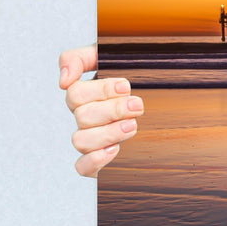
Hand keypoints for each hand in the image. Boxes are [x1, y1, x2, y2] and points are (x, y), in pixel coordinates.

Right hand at [59, 45, 143, 177]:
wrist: (163, 101)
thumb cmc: (136, 75)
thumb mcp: (111, 57)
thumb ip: (80, 58)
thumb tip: (63, 80)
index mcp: (86, 95)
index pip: (75, 94)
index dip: (100, 90)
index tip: (126, 86)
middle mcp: (86, 118)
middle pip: (82, 117)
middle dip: (113, 110)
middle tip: (137, 106)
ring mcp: (91, 140)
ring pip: (80, 141)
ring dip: (108, 133)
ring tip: (133, 126)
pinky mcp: (99, 161)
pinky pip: (82, 167)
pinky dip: (95, 160)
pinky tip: (115, 149)